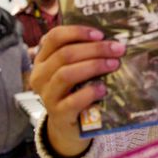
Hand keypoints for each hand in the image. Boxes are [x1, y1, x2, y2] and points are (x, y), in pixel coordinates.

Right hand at [30, 25, 125, 156]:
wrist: (66, 125)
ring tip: (114, 64)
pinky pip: (72, 101)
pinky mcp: (58, 114)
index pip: (54, 37)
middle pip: (65, 54)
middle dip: (94, 49)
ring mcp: (47, 95)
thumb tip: (110, 40)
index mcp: (42, 59)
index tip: (100, 34)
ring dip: (93, 66)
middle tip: (117, 49)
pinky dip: (90, 92)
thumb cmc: (73, 91)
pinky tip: (103, 88)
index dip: (77, 32)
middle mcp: (40, 75)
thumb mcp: (73, 70)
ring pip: (66, 74)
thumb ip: (83, 55)